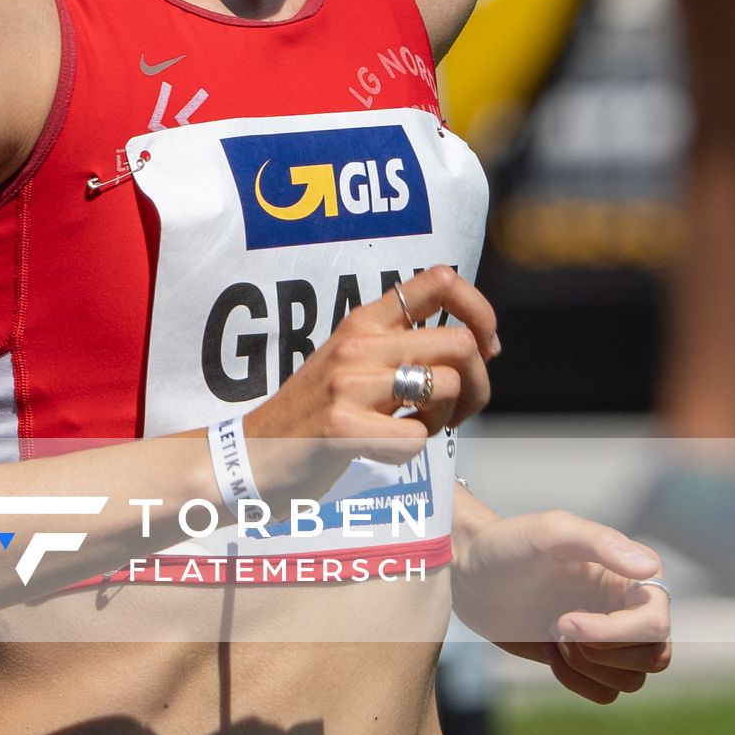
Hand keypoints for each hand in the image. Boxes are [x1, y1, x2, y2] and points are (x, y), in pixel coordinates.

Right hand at [242, 267, 499, 504]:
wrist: (249, 456)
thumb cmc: (311, 417)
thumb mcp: (352, 363)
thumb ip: (400, 347)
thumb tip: (477, 345)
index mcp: (363, 321)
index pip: (440, 278)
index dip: (479, 310)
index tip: (485, 347)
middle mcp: (358, 343)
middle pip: (460, 342)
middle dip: (477, 383)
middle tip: (458, 409)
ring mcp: (349, 383)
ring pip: (445, 385)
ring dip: (445, 418)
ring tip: (417, 428)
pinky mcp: (343, 426)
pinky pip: (415, 437)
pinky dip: (411, 450)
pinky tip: (384, 450)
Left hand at [449, 507, 671, 703]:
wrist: (469, 572)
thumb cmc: (508, 545)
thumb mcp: (549, 532)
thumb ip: (600, 542)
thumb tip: (649, 570)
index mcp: (629, 576)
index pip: (656, 622)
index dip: (616, 633)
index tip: (564, 621)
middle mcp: (627, 606)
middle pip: (655, 657)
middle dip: (604, 653)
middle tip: (557, 629)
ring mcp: (608, 635)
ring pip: (633, 680)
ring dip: (590, 668)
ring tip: (553, 636)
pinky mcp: (586, 659)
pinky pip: (606, 693)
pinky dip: (578, 682)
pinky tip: (549, 652)